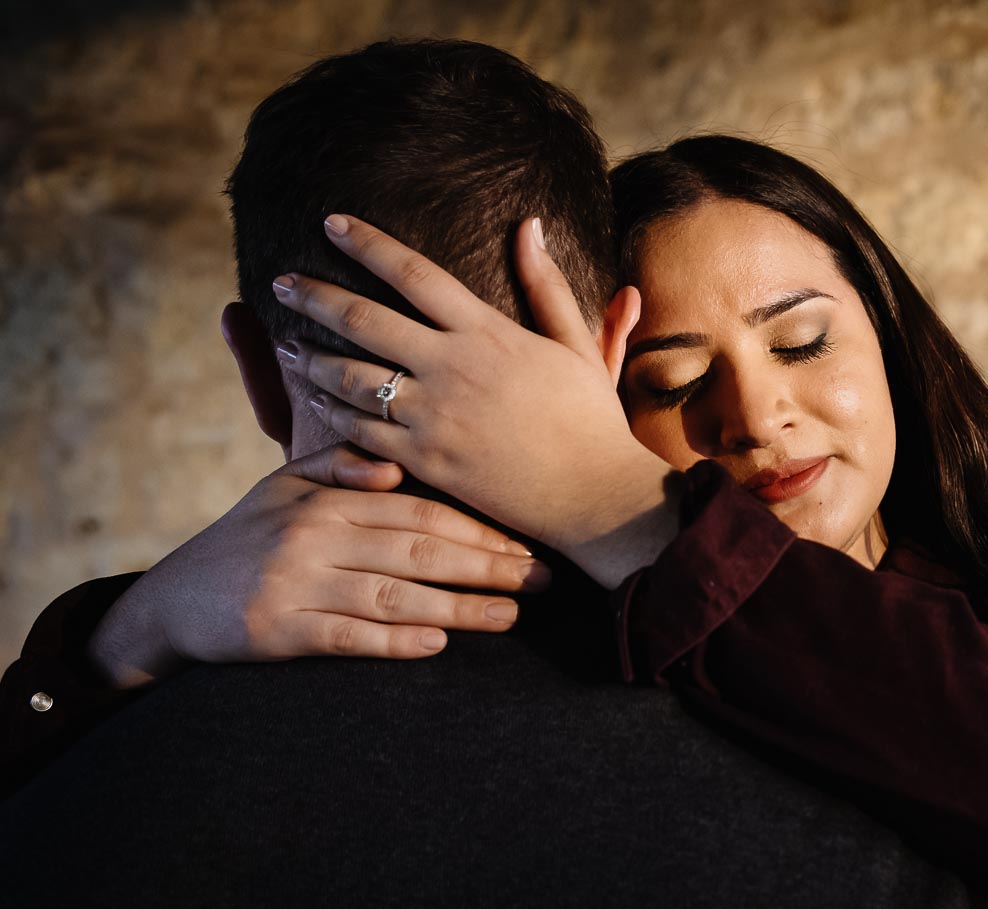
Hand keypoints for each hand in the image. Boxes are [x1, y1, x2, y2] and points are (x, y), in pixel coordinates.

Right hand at [87, 444, 549, 689]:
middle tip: (543, 580)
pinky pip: (346, 636)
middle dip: (488, 566)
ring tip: (510, 617)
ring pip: (393, 595)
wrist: (173, 602)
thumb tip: (393, 462)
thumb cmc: (248, 539)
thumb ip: (337, 464)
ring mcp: (296, 585)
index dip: (478, 528)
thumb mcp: (283, 488)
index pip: (419, 511)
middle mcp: (314, 537)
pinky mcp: (277, 631)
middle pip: (418, 551)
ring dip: (458, 608)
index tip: (528, 542)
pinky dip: (394, 640)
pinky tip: (437, 644)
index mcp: (327, 500)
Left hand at [271, 214, 682, 587]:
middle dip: (314, 295)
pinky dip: (331, 411)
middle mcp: (451, 368)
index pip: (413, 272)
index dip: (366, 243)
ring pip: (350, 377)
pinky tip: (315, 399)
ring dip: (310, 356)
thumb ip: (547, 285)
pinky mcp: (425, 461)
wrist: (593, 494)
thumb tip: (530, 225)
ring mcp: (433, 417)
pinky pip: (361, 430)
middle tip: (281, 282)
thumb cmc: (591, 420)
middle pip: (363, 318)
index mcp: (487, 333)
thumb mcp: (576, 344)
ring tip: (288, 343)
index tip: (330, 223)